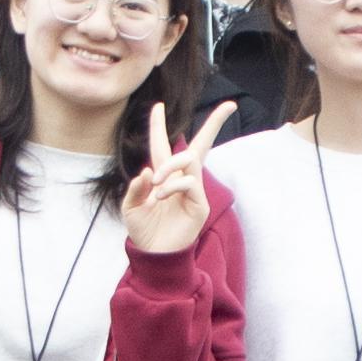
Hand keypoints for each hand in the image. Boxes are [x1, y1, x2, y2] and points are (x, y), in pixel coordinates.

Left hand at [119, 101, 234, 255]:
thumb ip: (136, 188)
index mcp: (163, 177)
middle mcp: (181, 179)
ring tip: (156, 185)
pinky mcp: (200, 203)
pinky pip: (190, 181)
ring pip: (189, 159)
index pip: (162, 146)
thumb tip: (148, 170)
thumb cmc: (143, 233)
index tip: (158, 106)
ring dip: (169, 167)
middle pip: (201, 144)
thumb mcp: (131, 207)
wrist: (154, 256)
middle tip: (230, 104)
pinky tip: (162, 197)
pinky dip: (173, 185)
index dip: (159, 126)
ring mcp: (194, 190)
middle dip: (215, 123)